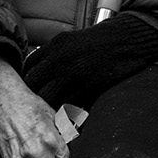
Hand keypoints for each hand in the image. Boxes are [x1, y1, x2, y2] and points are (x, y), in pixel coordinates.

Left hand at [22, 10, 157, 108]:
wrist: (131, 39)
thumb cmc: (104, 40)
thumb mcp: (73, 40)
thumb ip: (54, 54)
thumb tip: (40, 73)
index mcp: (56, 45)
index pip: (28, 67)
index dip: (27, 81)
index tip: (31, 90)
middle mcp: (60, 59)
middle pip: (32, 85)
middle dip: (32, 97)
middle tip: (36, 106)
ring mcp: (73, 74)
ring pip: (47, 100)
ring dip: (47, 108)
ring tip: (50, 115)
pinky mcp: (88, 87)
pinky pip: (68, 107)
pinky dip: (66, 114)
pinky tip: (67, 118)